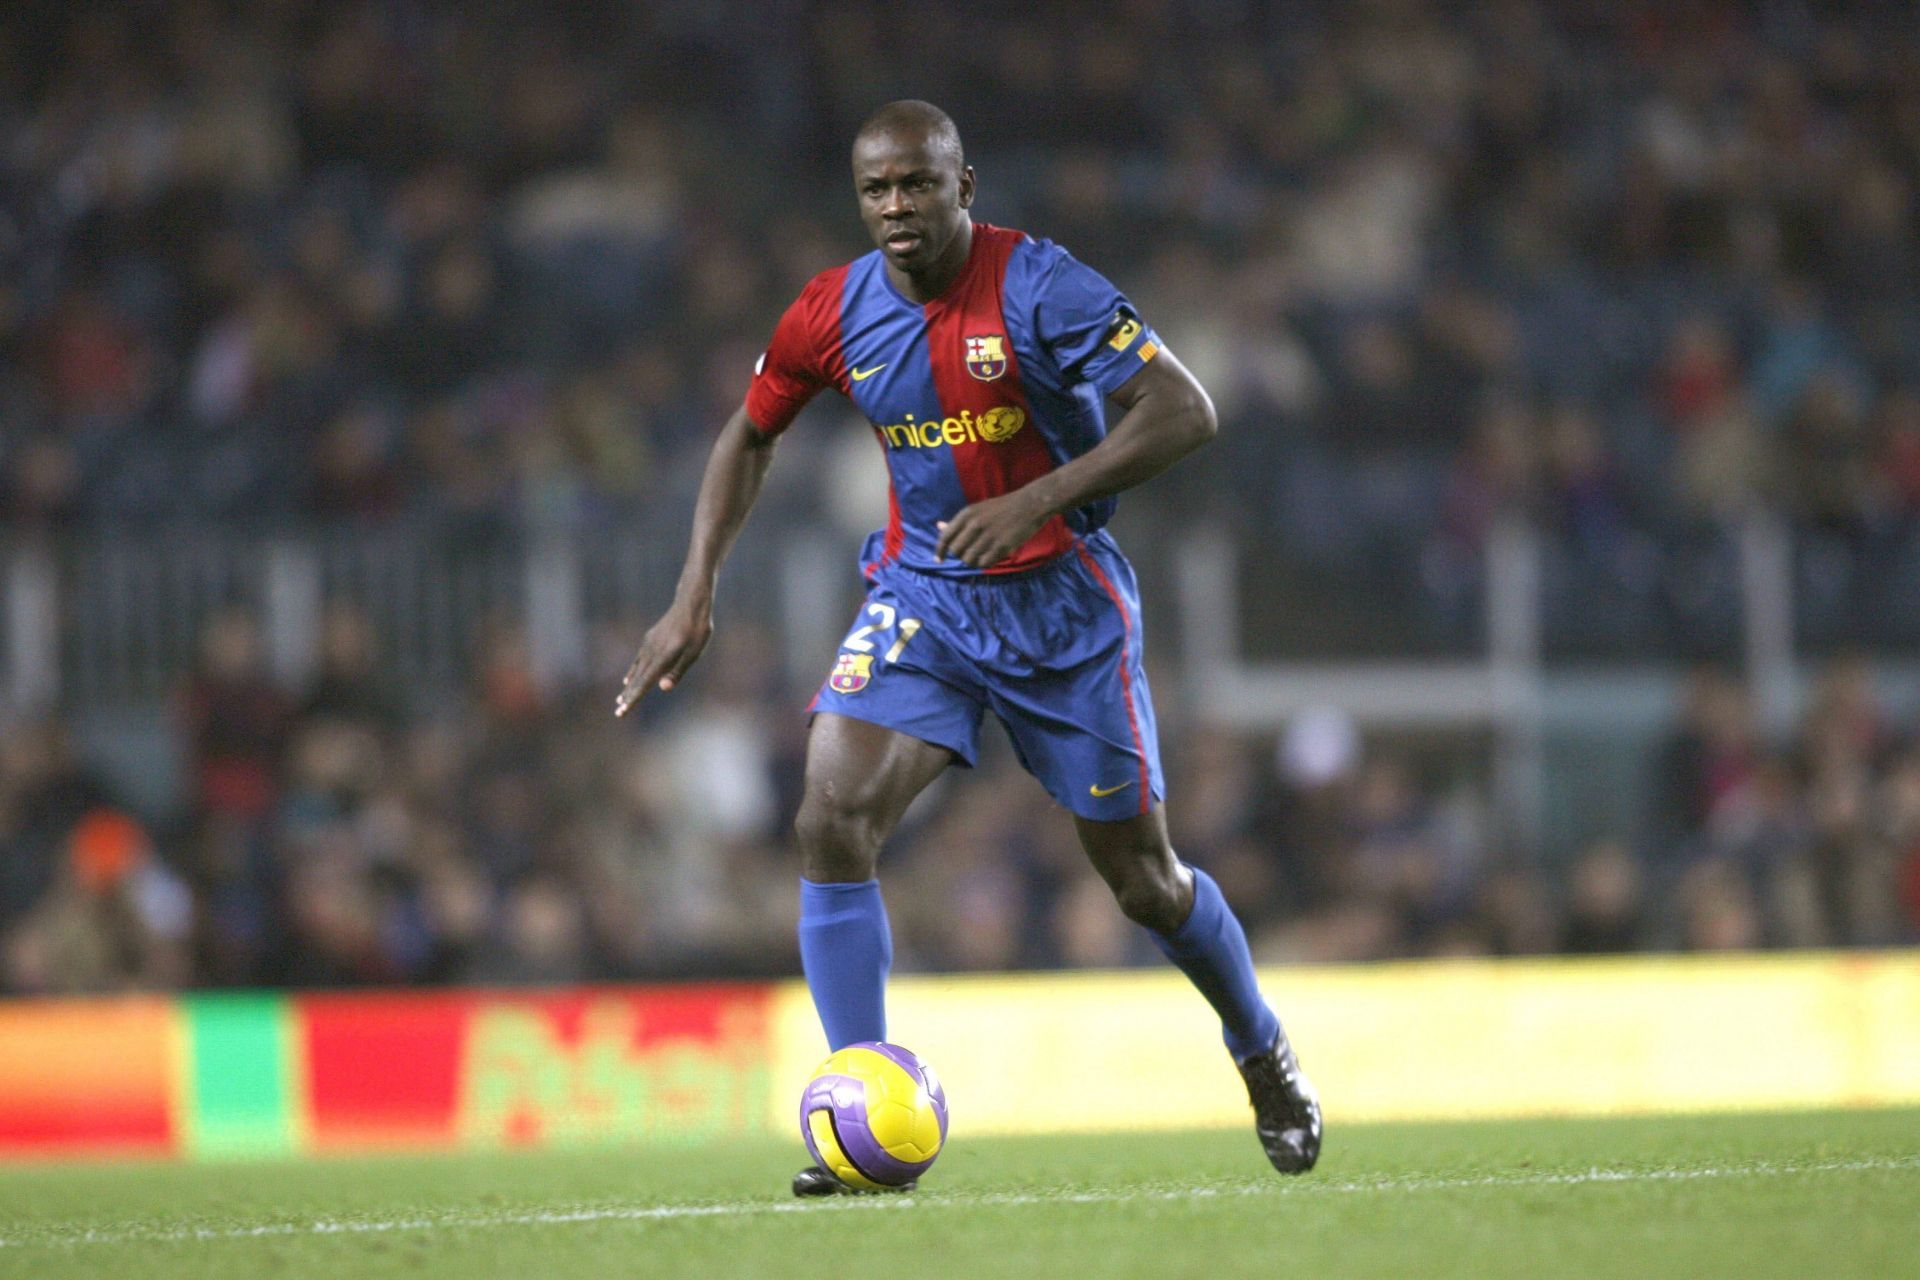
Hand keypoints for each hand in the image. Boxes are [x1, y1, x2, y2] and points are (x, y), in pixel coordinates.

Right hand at [614, 600, 712, 715]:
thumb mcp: (694, 652)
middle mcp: (652, 652)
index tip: (622, 711)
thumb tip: (662, 688)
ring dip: (629, 686)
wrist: (690, 603)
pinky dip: (632, 672)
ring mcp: (649, 645)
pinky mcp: (649, 639)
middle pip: (637, 679)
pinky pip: (638, 660)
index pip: (644, 683)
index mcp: (663, 657)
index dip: (633, 698)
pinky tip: (627, 679)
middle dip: (628, 697)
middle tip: (618, 713)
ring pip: (636, 670)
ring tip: (620, 699)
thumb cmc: (697, 630)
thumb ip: (677, 671)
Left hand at [934, 491, 1049, 568]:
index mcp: (967, 514)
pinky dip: (984, 564)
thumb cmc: (1002, 507)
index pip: (946, 537)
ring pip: (969, 560)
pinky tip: (990, 558)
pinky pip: (984, 564)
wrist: (1030, 504)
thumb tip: (939, 527)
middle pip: (956, 551)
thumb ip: (959, 521)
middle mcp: (975, 524)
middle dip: (961, 555)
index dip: (939, 551)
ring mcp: (989, 535)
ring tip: (982, 555)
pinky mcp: (1002, 546)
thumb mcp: (978, 510)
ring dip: (973, 561)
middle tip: (971, 552)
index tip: (938, 560)